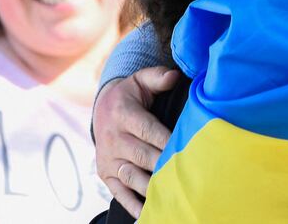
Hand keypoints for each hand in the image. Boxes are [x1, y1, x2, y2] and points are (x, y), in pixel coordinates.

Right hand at [94, 66, 178, 218]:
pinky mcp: (105, 174)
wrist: (101, 109)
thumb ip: (157, 77)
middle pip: (142, 156)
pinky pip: (119, 192)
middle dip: (163, 166)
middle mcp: (113, 138)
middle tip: (186, 175)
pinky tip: (149, 212)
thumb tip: (173, 76)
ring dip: (151, 188)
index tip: (186, 150)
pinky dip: (132, 204)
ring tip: (173, 195)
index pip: (148, 130)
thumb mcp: (140, 80)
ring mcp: (108, 158)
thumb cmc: (130, 95)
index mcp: (123, 114)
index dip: (166, 141)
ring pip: (132, 176)